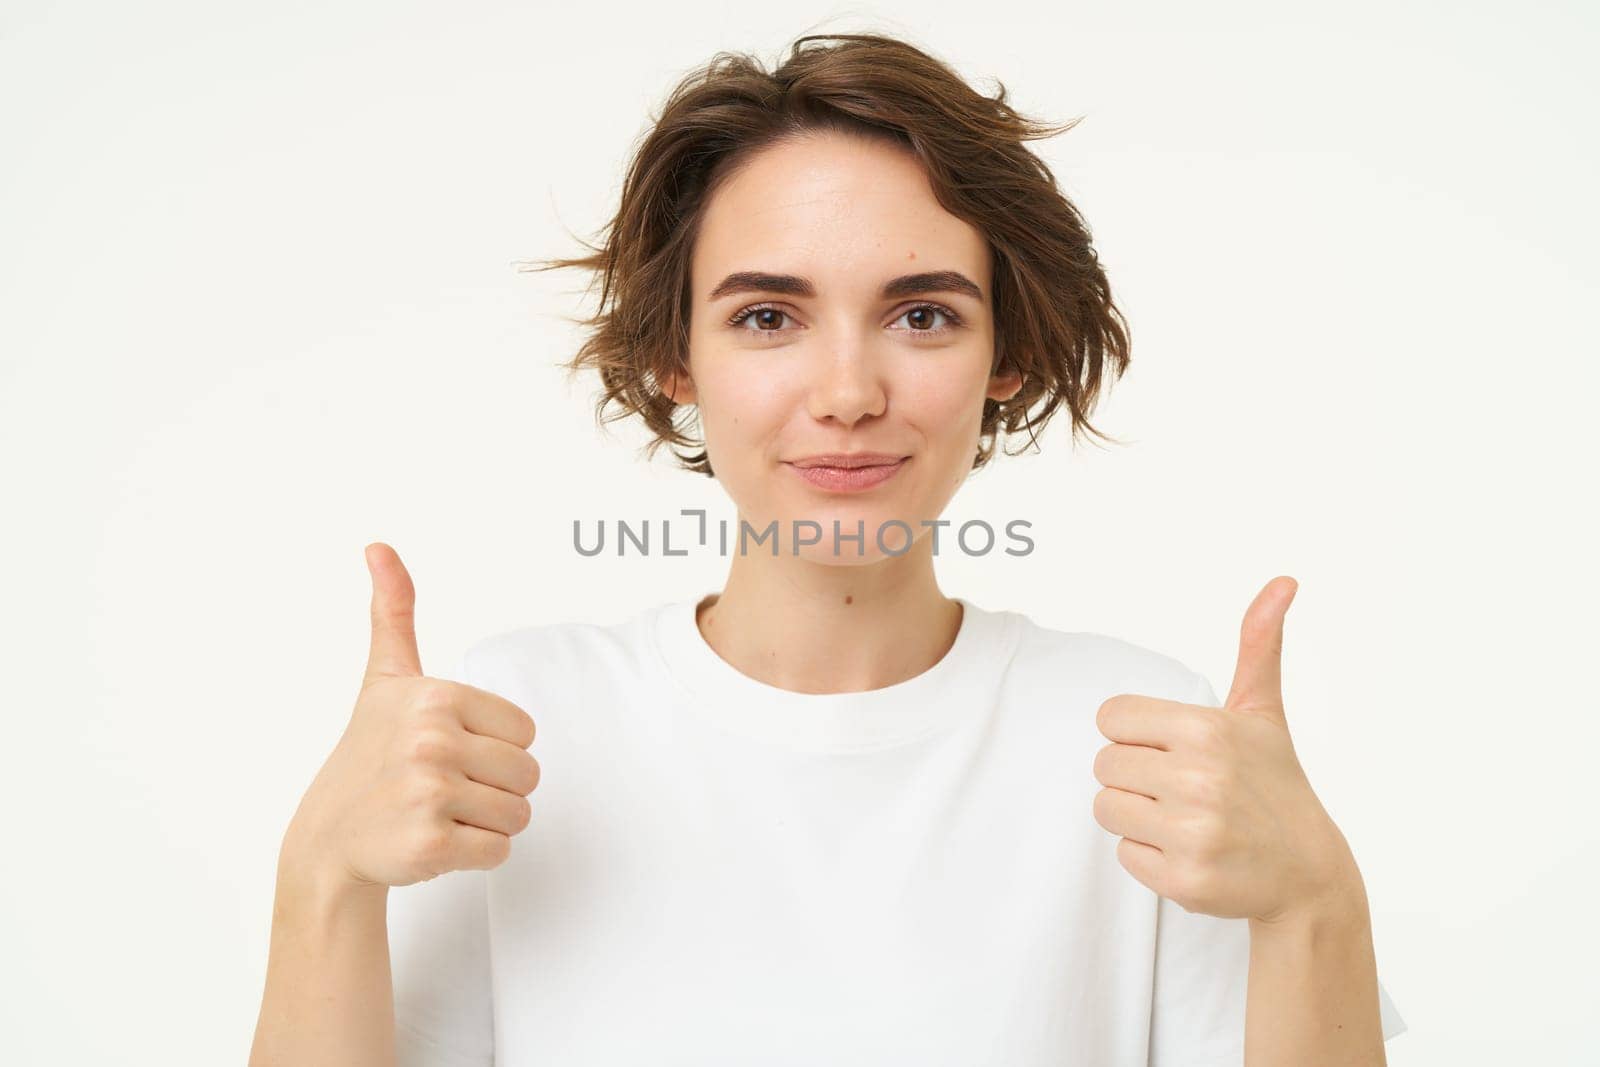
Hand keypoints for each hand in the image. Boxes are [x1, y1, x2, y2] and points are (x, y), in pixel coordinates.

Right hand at [283, 543, 540, 890]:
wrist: (329, 837)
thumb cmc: (370, 753)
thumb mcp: (385, 678)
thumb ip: (393, 611)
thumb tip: (378, 546)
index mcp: (435, 697)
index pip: (525, 732)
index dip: (495, 747)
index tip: (448, 750)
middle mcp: (432, 740)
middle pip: (528, 774)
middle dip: (495, 788)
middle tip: (443, 787)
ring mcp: (430, 793)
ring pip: (519, 814)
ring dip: (487, 823)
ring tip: (440, 813)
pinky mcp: (431, 844)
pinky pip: (499, 851)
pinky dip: (476, 855)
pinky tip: (434, 841)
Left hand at [1091, 577, 1359, 923]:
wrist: (1308, 874)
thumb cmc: (1275, 785)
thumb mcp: (1263, 713)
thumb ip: (1259, 645)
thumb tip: (1283, 581)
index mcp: (1206, 730)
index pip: (1110, 718)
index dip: (1135, 735)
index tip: (1171, 749)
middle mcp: (1198, 780)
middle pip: (1103, 766)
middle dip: (1135, 776)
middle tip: (1181, 788)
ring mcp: (1191, 834)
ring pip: (1105, 810)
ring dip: (1137, 816)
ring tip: (1184, 819)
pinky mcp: (1183, 881)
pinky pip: (1123, 855)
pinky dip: (1150, 857)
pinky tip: (1191, 852)